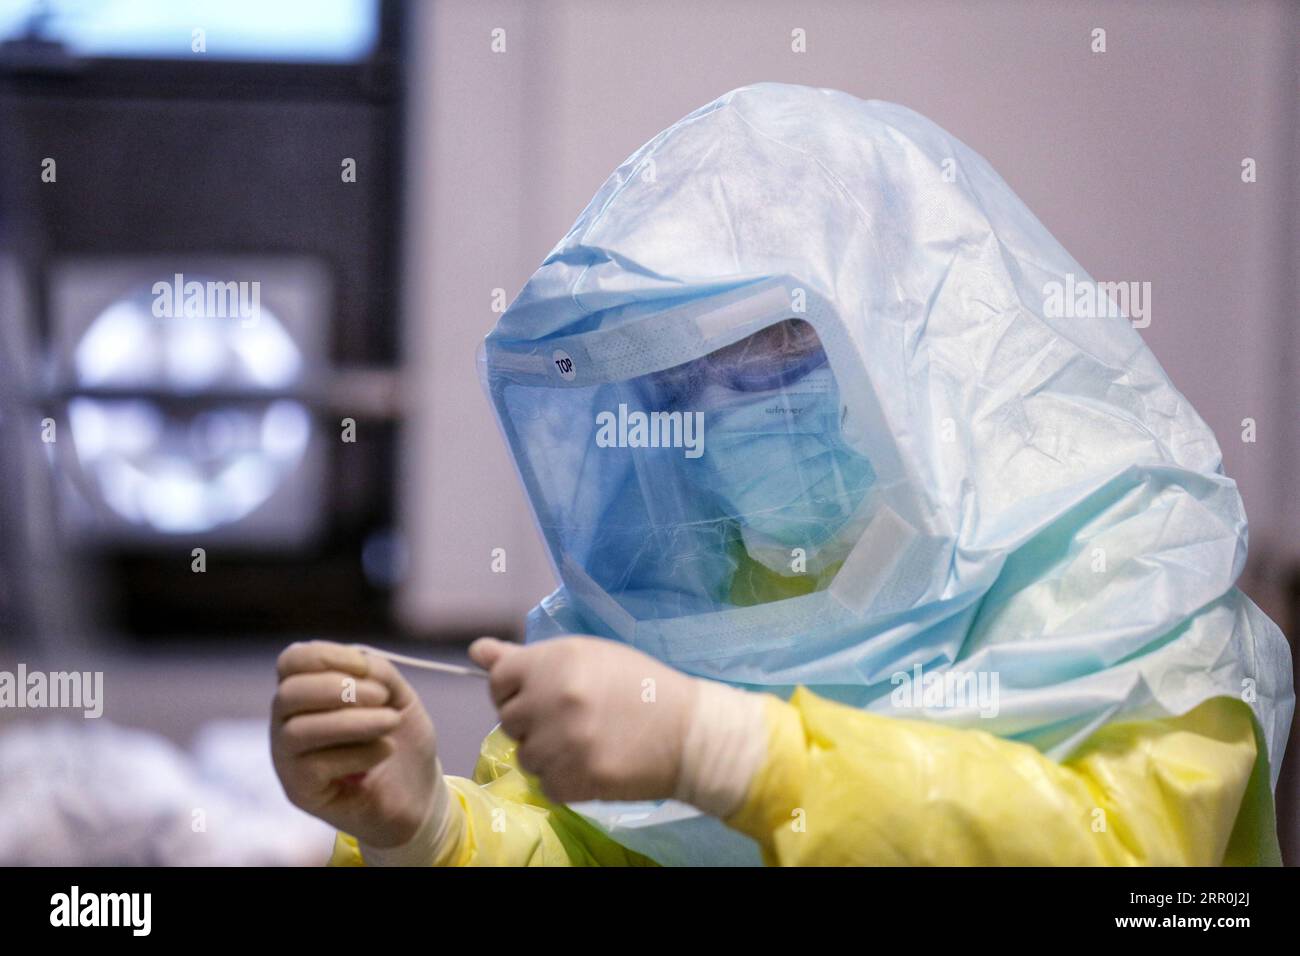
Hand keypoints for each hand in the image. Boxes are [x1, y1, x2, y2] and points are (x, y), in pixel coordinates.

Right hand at [271, 640, 439, 848]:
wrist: (417, 792)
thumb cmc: (399, 738)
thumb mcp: (397, 695)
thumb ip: (377, 673)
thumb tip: (360, 664)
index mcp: (306, 691)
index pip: (292, 661)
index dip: (328, 656)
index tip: (367, 667)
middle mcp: (287, 722)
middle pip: (288, 693)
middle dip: (339, 689)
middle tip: (383, 697)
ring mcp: (288, 758)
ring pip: (299, 731)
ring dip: (352, 722)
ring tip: (391, 722)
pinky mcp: (299, 791)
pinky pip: (315, 766)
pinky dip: (358, 753)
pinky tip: (384, 752)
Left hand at [469, 635, 701, 803]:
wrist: (689, 732)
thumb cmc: (639, 686)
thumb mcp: (586, 655)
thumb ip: (527, 657)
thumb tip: (477, 650)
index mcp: (554, 661)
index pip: (499, 680)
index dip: (517, 689)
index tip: (543, 694)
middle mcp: (552, 699)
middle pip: (509, 720)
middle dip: (534, 721)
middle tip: (573, 719)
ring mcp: (562, 743)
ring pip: (526, 756)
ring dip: (549, 753)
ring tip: (587, 741)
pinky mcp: (574, 781)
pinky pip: (545, 785)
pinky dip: (565, 779)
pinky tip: (594, 762)